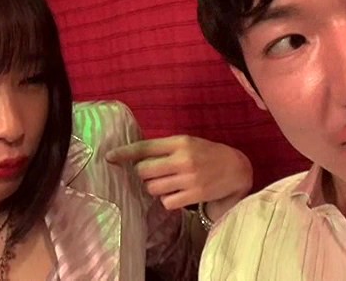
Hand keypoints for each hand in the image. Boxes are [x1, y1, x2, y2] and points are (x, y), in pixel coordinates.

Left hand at [106, 135, 252, 219]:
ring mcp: (188, 178)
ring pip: (152, 188)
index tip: (109, 157)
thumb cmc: (207, 154)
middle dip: (143, 175)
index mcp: (180, 142)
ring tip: (168, 184)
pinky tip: (178, 194)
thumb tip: (135, 158)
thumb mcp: (188, 143)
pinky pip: (166, 202)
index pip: (145, 147)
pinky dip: (168, 201)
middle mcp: (182, 159)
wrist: (236, 169)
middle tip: (153, 174)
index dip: (124, 153)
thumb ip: (165, 148)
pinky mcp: (194, 195)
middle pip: (144, 171)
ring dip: (155, 188)